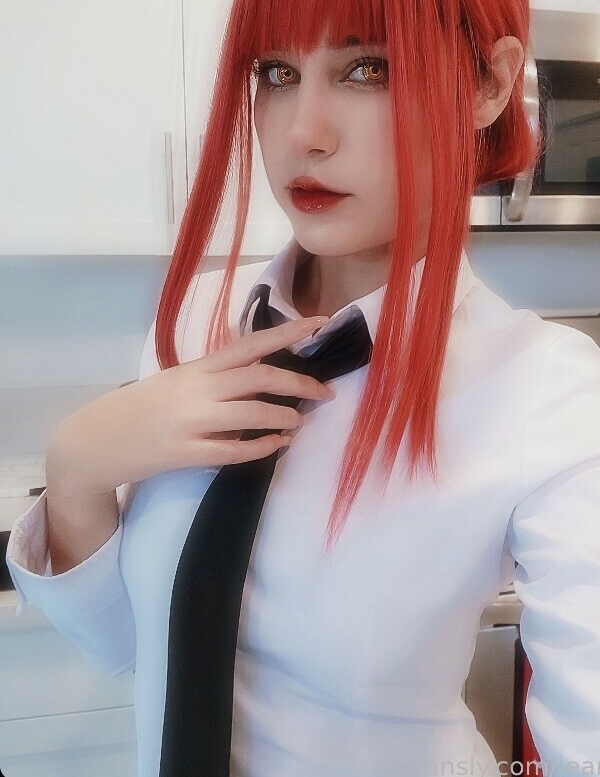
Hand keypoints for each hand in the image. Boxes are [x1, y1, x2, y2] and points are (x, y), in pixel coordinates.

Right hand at [47, 315, 335, 497]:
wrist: (96, 440)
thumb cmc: (142, 407)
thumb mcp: (177, 381)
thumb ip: (215, 377)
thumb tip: (261, 377)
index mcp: (198, 367)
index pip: (251, 343)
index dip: (288, 332)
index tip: (320, 323)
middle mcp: (198, 389)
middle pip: (261, 378)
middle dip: (301, 384)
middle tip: (325, 392)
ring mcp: (192, 422)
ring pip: (254, 415)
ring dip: (285, 418)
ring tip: (298, 423)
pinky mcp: (186, 453)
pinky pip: (235, 452)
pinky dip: (263, 448)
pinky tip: (277, 446)